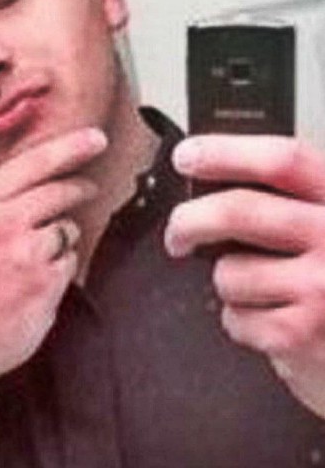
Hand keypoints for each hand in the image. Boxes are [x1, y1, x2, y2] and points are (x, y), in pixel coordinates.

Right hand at [0, 128, 106, 401]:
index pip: (35, 162)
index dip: (70, 147)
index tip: (94, 139)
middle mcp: (4, 223)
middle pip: (60, 191)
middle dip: (79, 187)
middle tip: (88, 187)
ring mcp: (28, 255)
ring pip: (68, 228)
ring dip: (60, 236)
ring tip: (31, 255)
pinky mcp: (46, 286)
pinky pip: (68, 262)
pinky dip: (58, 267)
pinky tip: (33, 281)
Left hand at [166, 134, 324, 418]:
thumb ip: (294, 203)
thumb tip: (216, 185)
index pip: (280, 160)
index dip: (224, 152)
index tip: (187, 156)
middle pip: (239, 211)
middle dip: (190, 220)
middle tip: (177, 232)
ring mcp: (320, 288)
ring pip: (229, 272)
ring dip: (227, 282)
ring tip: (258, 290)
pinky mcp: (301, 335)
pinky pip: (236, 318)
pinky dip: (240, 320)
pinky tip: (268, 319)